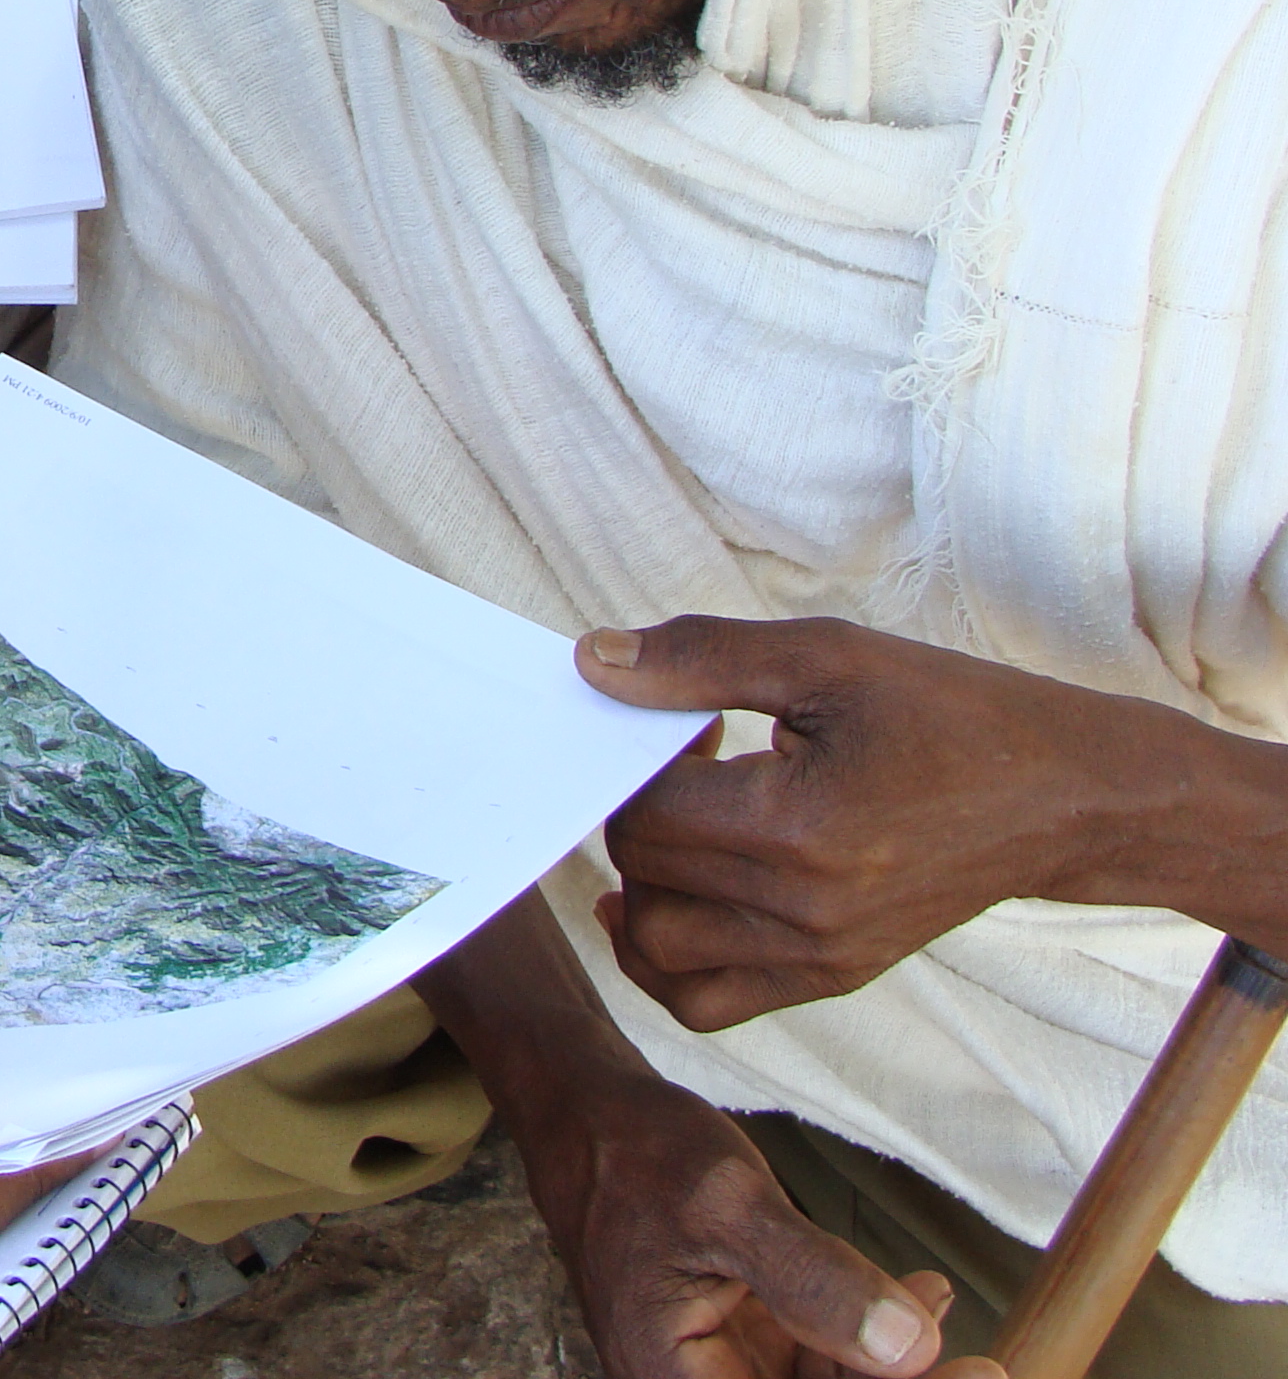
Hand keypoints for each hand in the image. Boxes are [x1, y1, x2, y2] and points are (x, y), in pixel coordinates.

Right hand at [508, 1065, 997, 1378]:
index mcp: (672, 1377)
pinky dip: (869, 1341)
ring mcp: (717, 1370)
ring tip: (945, 1314)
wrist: (586, 1112)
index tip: (973, 1376)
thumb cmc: (634, 1149)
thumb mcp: (727, 1201)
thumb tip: (909, 1348)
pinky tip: (915, 1298)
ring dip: (893, 1368)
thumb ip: (814, 1278)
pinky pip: (816, 1363)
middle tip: (983, 1365)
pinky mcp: (737, 1346)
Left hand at [575, 616, 1213, 1029]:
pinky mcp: (833, 978)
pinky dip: (666, 961)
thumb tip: (594, 663)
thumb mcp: (828, 656)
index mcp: (799, 830)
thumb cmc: (950, 715)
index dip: (640, 758)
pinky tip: (674, 899)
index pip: (647, 814)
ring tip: (684, 831)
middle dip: (637, 812)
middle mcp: (805, 911)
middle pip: (643, 877)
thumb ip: (700, 658)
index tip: (697, 728)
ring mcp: (819, 958)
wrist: (1066, 797)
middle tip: (692, 768)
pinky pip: (706, 1004)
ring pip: (658, 954)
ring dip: (640, 886)